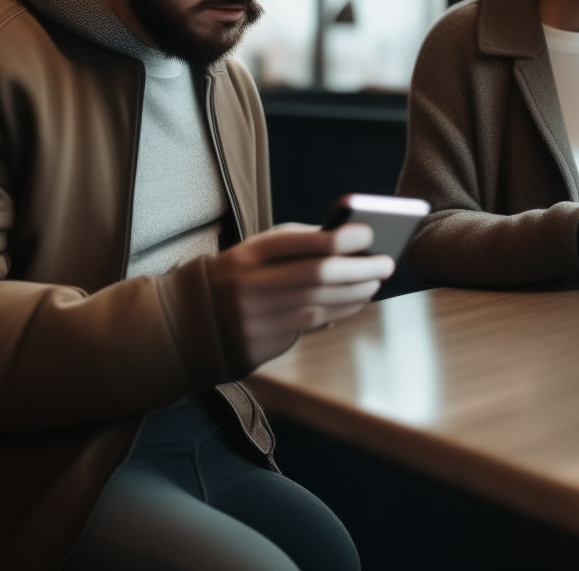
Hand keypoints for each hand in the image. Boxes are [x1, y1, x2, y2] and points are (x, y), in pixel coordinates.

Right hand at [209, 223, 394, 369]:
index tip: (369, 235)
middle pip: (316, 277)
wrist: (192, 319)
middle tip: (387, 263)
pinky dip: (339, 313)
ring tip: (376, 282)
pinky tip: (355, 302)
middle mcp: (250, 286)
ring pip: (318, 305)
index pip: (300, 244)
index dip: (338, 239)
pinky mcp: (260, 345)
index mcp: (249, 255)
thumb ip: (298, 245)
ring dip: (355, 294)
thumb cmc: (241, 275)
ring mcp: (253, 319)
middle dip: (358, 270)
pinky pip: (309, 327)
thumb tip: (351, 243)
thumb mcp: (258, 252)